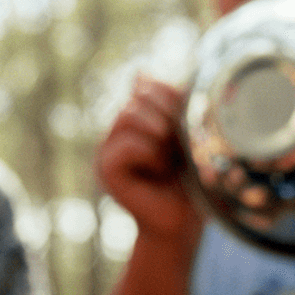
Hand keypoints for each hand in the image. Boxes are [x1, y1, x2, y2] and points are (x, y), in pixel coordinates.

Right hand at [96, 75, 200, 241]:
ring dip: (160, 136)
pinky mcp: (105, 169)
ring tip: (170, 159)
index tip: (188, 124)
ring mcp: (106, 150)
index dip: (171, 96)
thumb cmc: (189, 179)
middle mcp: (116, 131)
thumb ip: (167, 103)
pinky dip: (151, 155)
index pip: (147, 86)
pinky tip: (158, 171)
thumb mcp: (184, 133)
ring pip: (130, 115)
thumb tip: (138, 72)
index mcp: (134, 120)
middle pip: (137, 96)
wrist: (181, 221)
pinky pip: (128, 145)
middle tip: (180, 144)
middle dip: (167, 114)